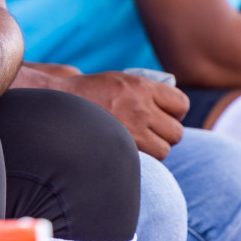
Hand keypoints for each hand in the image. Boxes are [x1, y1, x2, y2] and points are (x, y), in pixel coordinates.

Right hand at [60, 70, 187, 160]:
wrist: (59, 103)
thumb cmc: (91, 92)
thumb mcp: (121, 80)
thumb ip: (147, 91)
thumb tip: (172, 107)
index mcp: (141, 87)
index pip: (181, 104)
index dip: (177, 111)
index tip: (167, 113)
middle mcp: (140, 108)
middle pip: (176, 132)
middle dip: (169, 133)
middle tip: (155, 131)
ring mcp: (131, 131)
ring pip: (165, 150)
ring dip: (158, 148)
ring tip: (144, 142)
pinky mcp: (122, 148)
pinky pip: (148, 160)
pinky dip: (144, 158)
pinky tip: (132, 150)